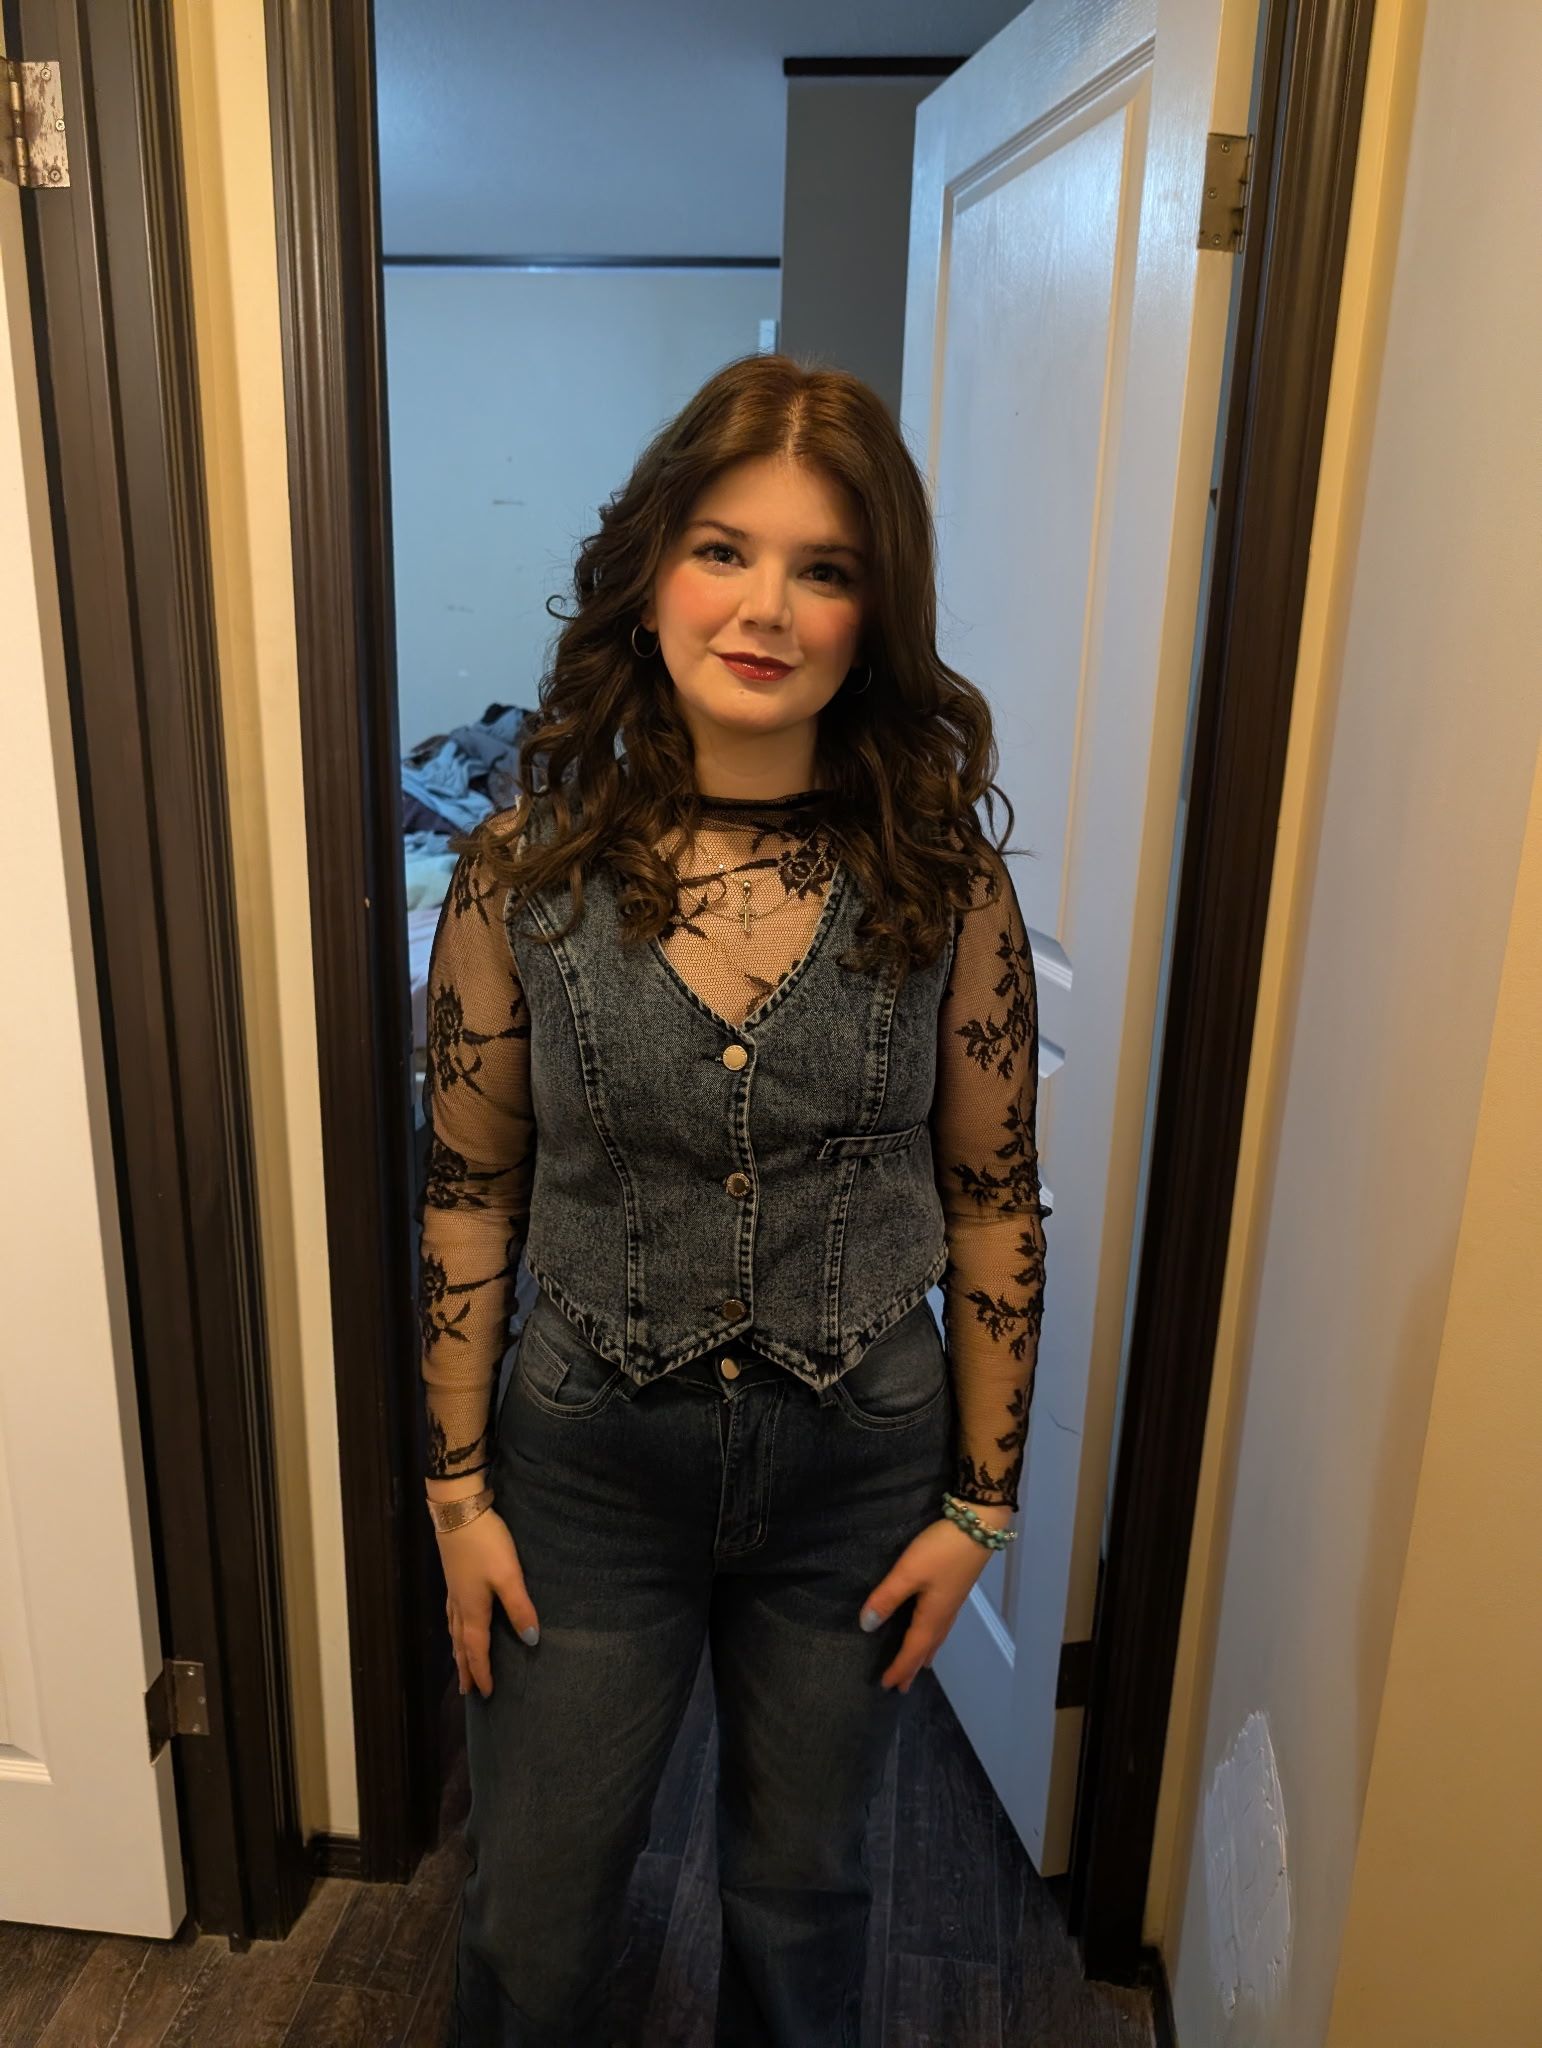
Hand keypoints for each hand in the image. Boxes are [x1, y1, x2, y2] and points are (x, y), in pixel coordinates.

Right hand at [436, 1506, 540, 1698]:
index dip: (482, 1671)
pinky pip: (452, 1614)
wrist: (459, 1512)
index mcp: (473, 1610)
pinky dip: (453, 1628)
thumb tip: (531, 1640)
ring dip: (457, 1650)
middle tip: (466, 1691)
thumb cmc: (486, 1544)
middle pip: (461, 1644)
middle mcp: (460, 1605)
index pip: (477, 1649)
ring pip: (454, 1629)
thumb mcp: (508, 1576)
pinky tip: (456, 1621)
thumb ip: (520, 1607)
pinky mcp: (453, 1576)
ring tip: (459, 1663)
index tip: (486, 1694)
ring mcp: (454, 1590)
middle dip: (465, 1667)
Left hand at [860, 1503, 1014, 1692]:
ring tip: (920, 1666)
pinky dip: (934, 1638)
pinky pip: (942, 1626)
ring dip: (925, 1654)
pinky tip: (934, 1629)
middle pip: (927, 1649)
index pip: (912, 1650)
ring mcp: (953, 1603)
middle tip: (902, 1687)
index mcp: (932, 1617)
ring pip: (937, 1638)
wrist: (978, 1527)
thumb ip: (887, 1598)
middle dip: (913, 1667)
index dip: (899, 1668)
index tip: (886, 1685)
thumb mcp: (908, 1572)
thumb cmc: (940, 1551)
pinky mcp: (956, 1590)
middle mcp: (945, 1615)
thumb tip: (867, 1626)